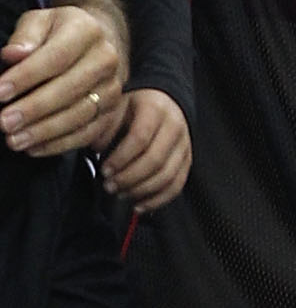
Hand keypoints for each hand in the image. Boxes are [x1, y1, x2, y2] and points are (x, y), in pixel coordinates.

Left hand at [0, 1, 126, 157]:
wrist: (95, 44)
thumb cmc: (58, 34)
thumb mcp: (39, 23)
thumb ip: (25, 37)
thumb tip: (13, 54)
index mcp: (87, 31)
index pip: (56, 57)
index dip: (26, 77)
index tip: (0, 91)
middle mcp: (106, 59)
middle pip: (70, 88)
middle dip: (34, 108)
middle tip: (4, 122)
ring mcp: (112, 87)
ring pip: (79, 114)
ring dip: (44, 131)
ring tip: (14, 140)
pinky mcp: (111, 111)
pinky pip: (87, 133)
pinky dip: (59, 145)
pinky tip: (33, 148)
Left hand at [97, 86, 191, 210]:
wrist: (161, 102)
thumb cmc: (134, 108)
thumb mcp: (116, 107)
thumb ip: (105, 125)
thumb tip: (97, 147)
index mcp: (156, 108)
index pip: (140, 137)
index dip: (121, 158)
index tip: (104, 170)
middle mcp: (175, 126)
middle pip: (156, 160)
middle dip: (129, 178)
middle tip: (109, 186)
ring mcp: (184, 144)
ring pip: (167, 176)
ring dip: (141, 190)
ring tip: (120, 194)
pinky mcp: (187, 160)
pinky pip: (176, 186)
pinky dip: (157, 200)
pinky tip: (138, 206)